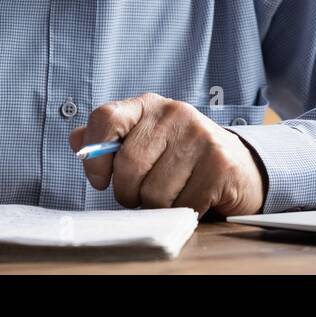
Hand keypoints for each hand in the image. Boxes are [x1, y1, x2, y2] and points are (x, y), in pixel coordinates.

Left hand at [70, 93, 267, 216]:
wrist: (239, 166)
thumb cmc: (181, 158)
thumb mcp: (145, 142)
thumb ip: (109, 141)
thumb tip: (76, 141)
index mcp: (148, 106)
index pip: (106, 118)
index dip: (95, 155)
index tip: (100, 179)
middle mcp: (175, 113)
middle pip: (128, 167)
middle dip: (131, 193)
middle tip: (145, 193)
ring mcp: (200, 136)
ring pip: (154, 192)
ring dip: (158, 205)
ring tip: (174, 193)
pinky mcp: (220, 163)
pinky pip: (182, 205)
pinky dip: (183, 211)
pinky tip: (194, 197)